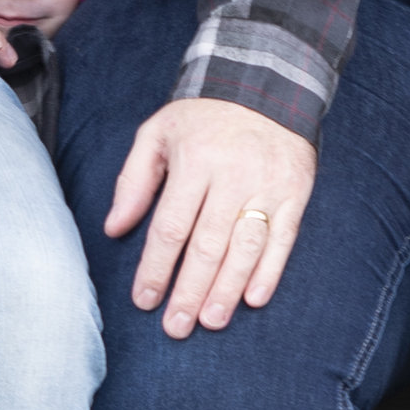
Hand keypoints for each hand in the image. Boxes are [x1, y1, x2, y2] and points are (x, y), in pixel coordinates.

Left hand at [102, 99, 315, 336]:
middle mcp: (233, 176)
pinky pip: (283, 240)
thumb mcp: (158, 132)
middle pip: (207, 245)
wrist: (267, 82)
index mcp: (195, 161)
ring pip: (245, 248)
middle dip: (189, 290)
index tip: (144, 300)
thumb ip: (133, 180)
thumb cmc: (203, 116)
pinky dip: (270, 272)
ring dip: (227, 289)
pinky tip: (253, 299)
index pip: (171, 227)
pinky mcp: (295, 193)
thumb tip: (114, 228)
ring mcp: (268, 186)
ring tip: (210, 321)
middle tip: (176, 326)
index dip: (156, 268)